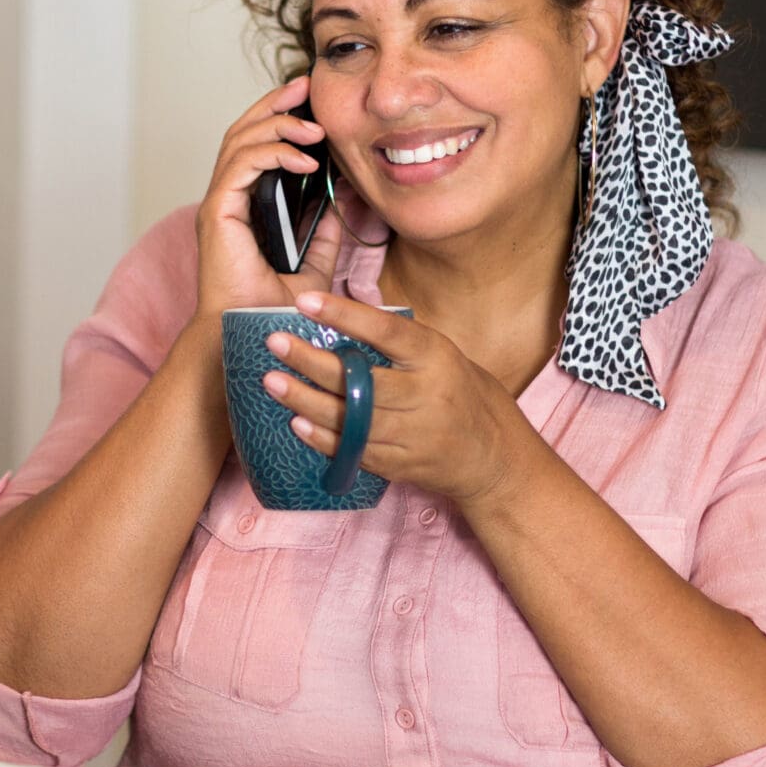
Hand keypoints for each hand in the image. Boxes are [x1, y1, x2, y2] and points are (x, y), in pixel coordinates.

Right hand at [194, 76, 349, 318]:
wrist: (255, 338)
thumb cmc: (273, 310)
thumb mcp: (313, 263)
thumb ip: (324, 229)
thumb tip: (344, 197)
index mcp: (243, 205)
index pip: (255, 144)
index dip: (278, 116)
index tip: (309, 100)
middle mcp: (226, 198)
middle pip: (242, 130)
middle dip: (274, 104)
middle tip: (306, 87)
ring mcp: (218, 204)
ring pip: (238, 140)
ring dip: (277, 124)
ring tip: (314, 127)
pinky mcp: (216, 213)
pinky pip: (240, 166)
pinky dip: (272, 154)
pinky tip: (305, 160)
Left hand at [257, 291, 541, 508]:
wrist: (493, 457)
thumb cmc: (461, 392)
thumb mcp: (441, 354)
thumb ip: (398, 341)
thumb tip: (342, 315)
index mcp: (436, 357)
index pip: (386, 331)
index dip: (344, 315)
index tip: (305, 300)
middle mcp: (426, 395)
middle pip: (361, 380)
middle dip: (312, 362)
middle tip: (275, 343)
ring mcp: (414, 435)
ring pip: (352, 419)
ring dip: (307, 401)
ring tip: (272, 381)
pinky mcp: (401, 465)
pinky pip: (355, 451)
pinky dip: (324, 438)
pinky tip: (296, 422)